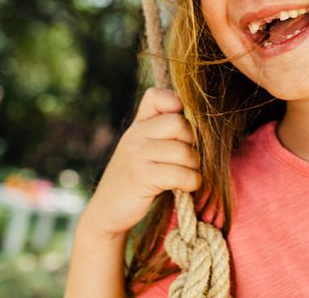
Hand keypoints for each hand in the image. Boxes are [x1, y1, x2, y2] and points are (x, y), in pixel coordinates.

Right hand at [79, 88, 200, 239]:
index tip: (181, 130)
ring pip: (183, 151)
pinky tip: (187, 186)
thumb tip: (202, 122)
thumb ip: (164, 132)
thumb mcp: (144, 149)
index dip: (176, 105)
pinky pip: (179, 174)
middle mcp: (135, 135)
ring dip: (194, 167)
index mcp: (138, 125)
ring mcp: (136, 155)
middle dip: (193, 142)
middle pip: (179, 123)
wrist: (107, 212)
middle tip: (190, 159)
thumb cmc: (136, 179)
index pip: (156, 96)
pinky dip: (191, 182)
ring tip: (188, 175)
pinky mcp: (141, 178)